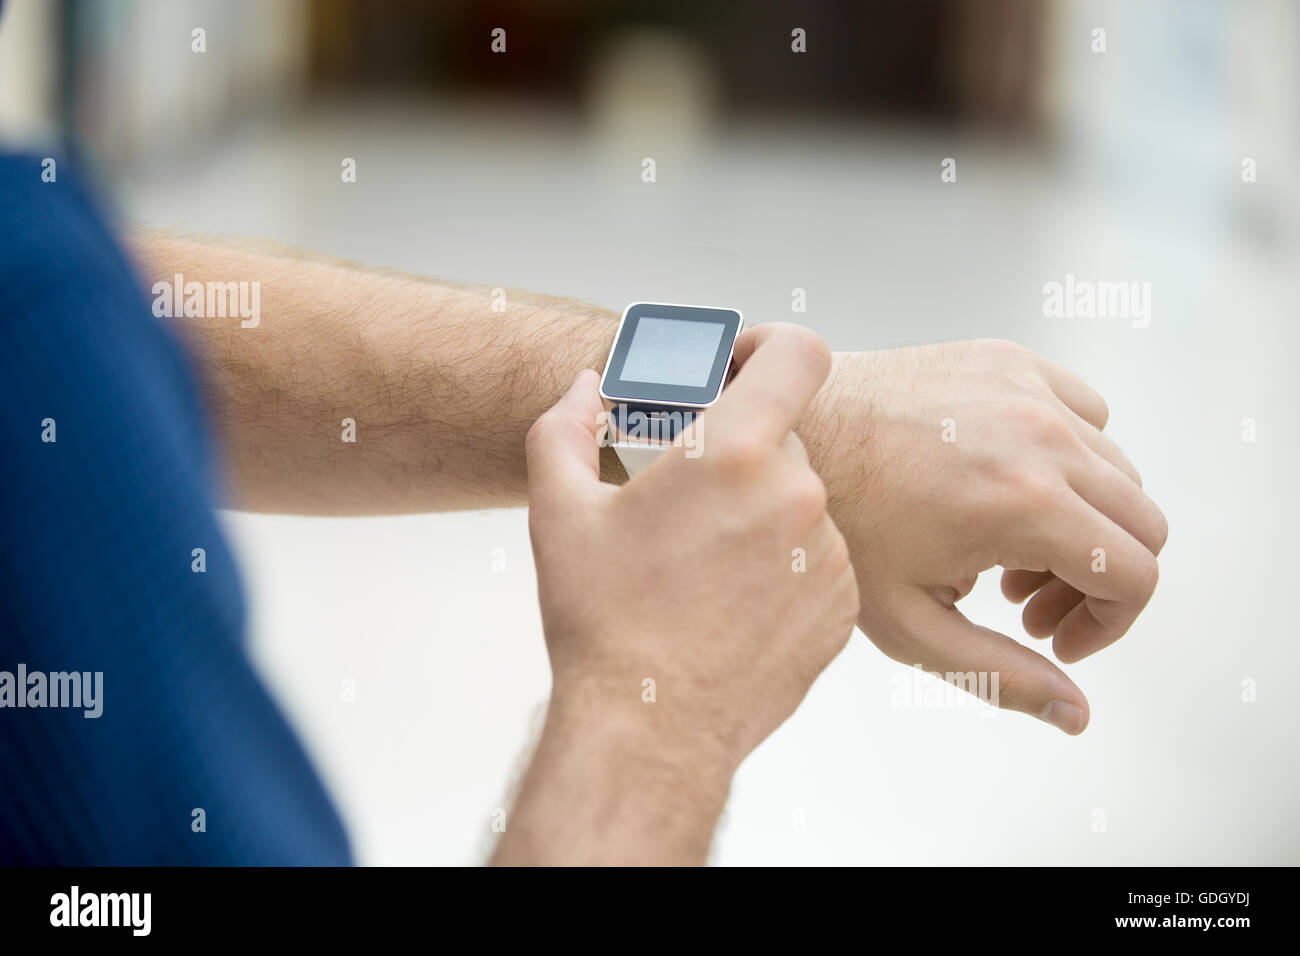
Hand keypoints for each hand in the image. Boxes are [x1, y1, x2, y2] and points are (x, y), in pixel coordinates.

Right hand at [498, 324, 858, 863]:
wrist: (649, 728)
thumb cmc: (603, 622)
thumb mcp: (558, 511)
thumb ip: (564, 427)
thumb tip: (583, 388)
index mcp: (733, 454)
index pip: (796, 354)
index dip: (768, 347)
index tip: (738, 369)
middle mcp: (797, 495)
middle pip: (782, 436)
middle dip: (736, 453)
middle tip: (686, 496)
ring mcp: (826, 553)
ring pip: (799, 500)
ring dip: (758, 513)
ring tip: (702, 565)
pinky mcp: (842, 605)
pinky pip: (817, 556)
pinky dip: (782, 564)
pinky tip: (730, 601)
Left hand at [802, 339, 1167, 733]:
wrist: (786, 435)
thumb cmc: (834, 524)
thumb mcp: (912, 622)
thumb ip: (1001, 676)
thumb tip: (1074, 712)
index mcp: (1024, 502)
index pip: (1136, 575)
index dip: (1109, 624)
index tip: (1056, 639)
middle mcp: (1040, 434)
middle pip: (1141, 522)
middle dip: (1098, 579)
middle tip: (1027, 604)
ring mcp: (1027, 388)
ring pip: (1116, 470)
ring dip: (1084, 520)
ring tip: (1007, 550)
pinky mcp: (1008, 360)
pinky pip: (1083, 412)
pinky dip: (1067, 456)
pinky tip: (1006, 485)